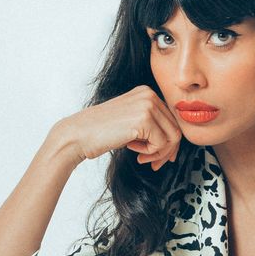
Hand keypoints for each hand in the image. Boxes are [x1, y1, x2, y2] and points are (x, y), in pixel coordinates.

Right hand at [59, 86, 181, 170]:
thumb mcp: (130, 121)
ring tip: (142, 157)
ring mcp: (147, 105)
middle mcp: (149, 94)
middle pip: (176, 128)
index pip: (171, 119)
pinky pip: (162, 144)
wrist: (79, 134)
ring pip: (172, 137)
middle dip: (167, 150)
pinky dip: (150, 153)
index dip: (168, 142)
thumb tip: (175, 142)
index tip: (159, 157)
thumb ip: (152, 125)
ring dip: (159, 153)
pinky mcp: (144, 119)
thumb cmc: (101, 132)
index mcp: (146, 92)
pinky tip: (133, 150)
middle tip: (153, 163)